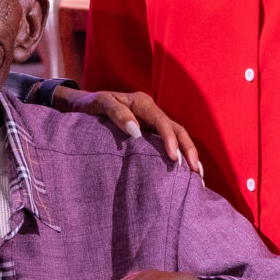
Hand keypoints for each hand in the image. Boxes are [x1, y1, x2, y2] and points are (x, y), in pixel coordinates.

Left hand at [63, 87, 203, 176]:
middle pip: (177, 130)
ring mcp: (153, 124)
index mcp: (143, 103)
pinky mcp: (150, 135)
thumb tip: (136, 132)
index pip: (163, 122)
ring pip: (177, 138)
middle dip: (188, 150)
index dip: (170, 140)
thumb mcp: (100, 104)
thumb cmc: (89, 105)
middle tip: (195, 171)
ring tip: (198, 176)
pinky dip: (179, 157)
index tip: (174, 158)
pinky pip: (168, 145)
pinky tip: (185, 174)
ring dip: (188, 155)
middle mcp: (152, 113)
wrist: (81, 107)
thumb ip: (117, 114)